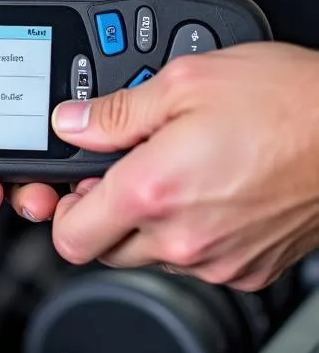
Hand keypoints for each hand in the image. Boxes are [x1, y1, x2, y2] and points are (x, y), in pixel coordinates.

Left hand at [48, 43, 318, 291]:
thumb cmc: (288, 102)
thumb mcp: (186, 81)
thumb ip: (115, 112)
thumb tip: (71, 125)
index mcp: (151, 193)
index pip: (70, 238)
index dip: (65, 211)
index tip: (78, 188)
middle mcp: (182, 239)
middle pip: (106, 251)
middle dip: (105, 216)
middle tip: (129, 172)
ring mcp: (219, 261)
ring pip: (152, 257)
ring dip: (151, 225)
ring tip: (181, 174)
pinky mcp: (250, 271)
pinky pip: (200, 262)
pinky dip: (195, 235)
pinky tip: (215, 193)